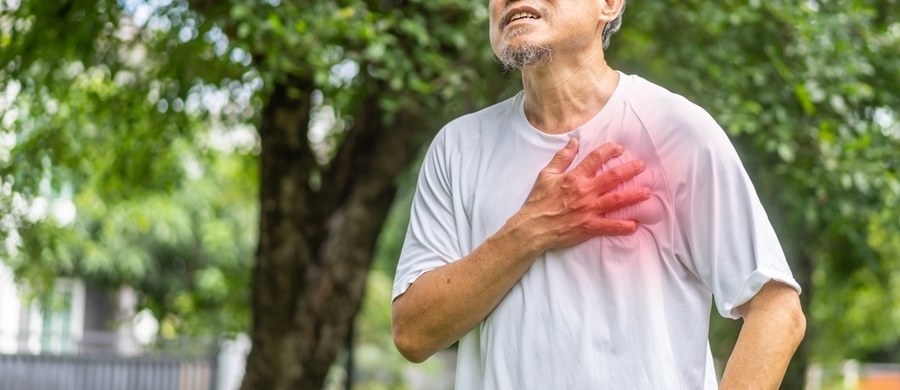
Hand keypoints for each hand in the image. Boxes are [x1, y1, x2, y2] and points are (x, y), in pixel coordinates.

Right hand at [516, 138, 649, 249]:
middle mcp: (585, 191)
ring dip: (633, 195)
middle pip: (613, 176)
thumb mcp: (546, 174)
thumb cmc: (538, 201)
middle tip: (642, 166)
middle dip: (630, 170)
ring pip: (616, 200)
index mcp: (575, 177)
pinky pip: (610, 226)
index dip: (610, 150)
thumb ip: (562, 157)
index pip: (596, 158)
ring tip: (647, 192)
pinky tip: (635, 225)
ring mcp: (589, 209)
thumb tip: (573, 141)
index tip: (619, 149)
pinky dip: (623, 226)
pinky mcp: (589, 226)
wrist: (533, 227)